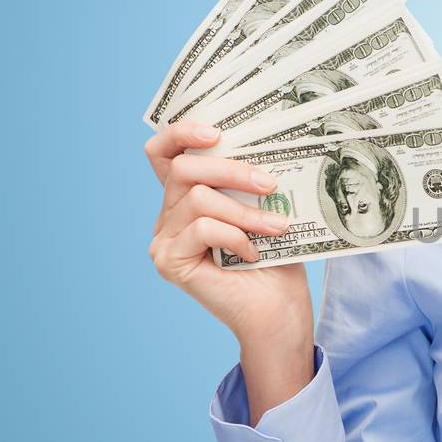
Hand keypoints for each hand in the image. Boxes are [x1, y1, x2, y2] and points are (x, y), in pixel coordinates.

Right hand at [145, 119, 312, 347]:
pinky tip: (252, 253)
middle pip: (183, 169)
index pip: (164, 152)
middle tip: (269, 183)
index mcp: (187, 196)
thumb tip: (260, 144)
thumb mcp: (263, 207)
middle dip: (231, 170)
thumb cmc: (276, 258)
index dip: (180, 133)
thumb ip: (247, 180)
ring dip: (244, 211)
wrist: (278, 310)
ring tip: (276, 226)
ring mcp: (164, 239)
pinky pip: (201, 228)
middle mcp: (168, 215)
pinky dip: (234, 236)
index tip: (216, 132)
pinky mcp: (169, 261)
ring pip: (197, 199)